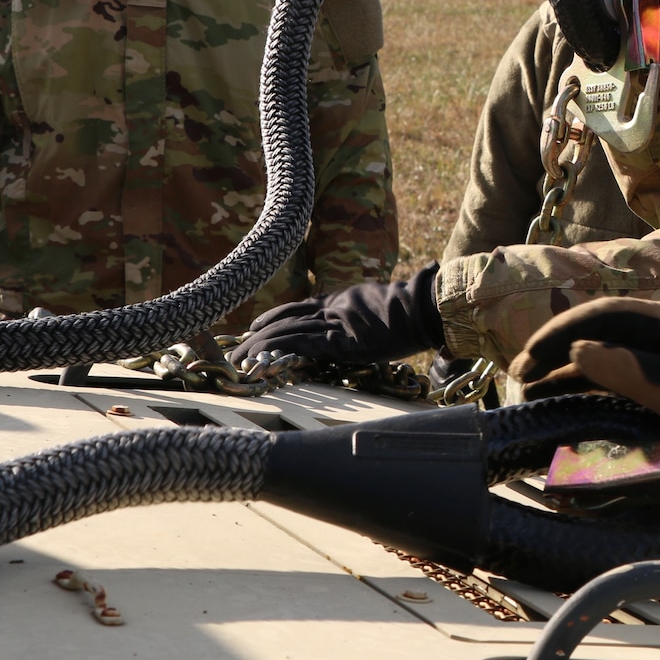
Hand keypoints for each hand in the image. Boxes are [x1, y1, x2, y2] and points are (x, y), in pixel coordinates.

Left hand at [231, 264, 442, 370]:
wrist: (423, 308)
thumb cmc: (413, 307)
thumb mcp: (384, 303)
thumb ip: (368, 310)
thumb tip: (369, 317)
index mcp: (342, 299)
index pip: (299, 307)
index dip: (274, 317)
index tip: (255, 326)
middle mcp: (333, 308)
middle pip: (287, 320)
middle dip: (258, 336)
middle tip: (236, 350)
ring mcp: (336, 324)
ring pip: (288, 332)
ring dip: (260, 346)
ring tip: (239, 360)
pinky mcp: (341, 341)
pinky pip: (304, 345)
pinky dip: (281, 351)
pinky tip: (263, 358)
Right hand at [510, 297, 659, 449]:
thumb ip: (630, 370)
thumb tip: (578, 352)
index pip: (601, 314)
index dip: (561, 330)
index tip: (531, 354)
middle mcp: (653, 333)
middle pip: (592, 331)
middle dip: (553, 349)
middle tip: (519, 374)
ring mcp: (650, 357)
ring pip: (595, 355)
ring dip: (559, 369)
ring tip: (526, 389)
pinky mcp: (648, 383)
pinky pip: (605, 377)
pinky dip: (577, 385)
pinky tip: (553, 398)